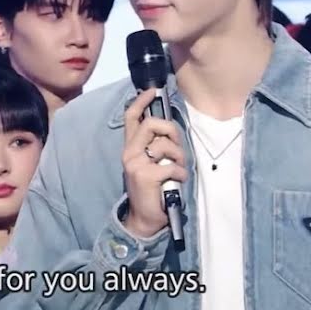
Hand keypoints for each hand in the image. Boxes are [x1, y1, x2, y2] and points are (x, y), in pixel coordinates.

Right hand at [121, 88, 187, 237]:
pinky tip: (178, 182)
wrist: (144, 218)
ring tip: (179, 168)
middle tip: (178, 146)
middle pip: (151, 124)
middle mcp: (129, 153)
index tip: (152, 91)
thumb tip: (169, 133)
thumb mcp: (147, 163)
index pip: (131, 117)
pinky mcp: (146, 176)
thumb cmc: (151, 189)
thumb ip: (153, 147)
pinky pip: (172, 166)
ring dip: (180, 157)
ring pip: (165, 145)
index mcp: (129, 147)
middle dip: (171, 130)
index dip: (141, 101)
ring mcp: (136, 164)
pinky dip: (181, 174)